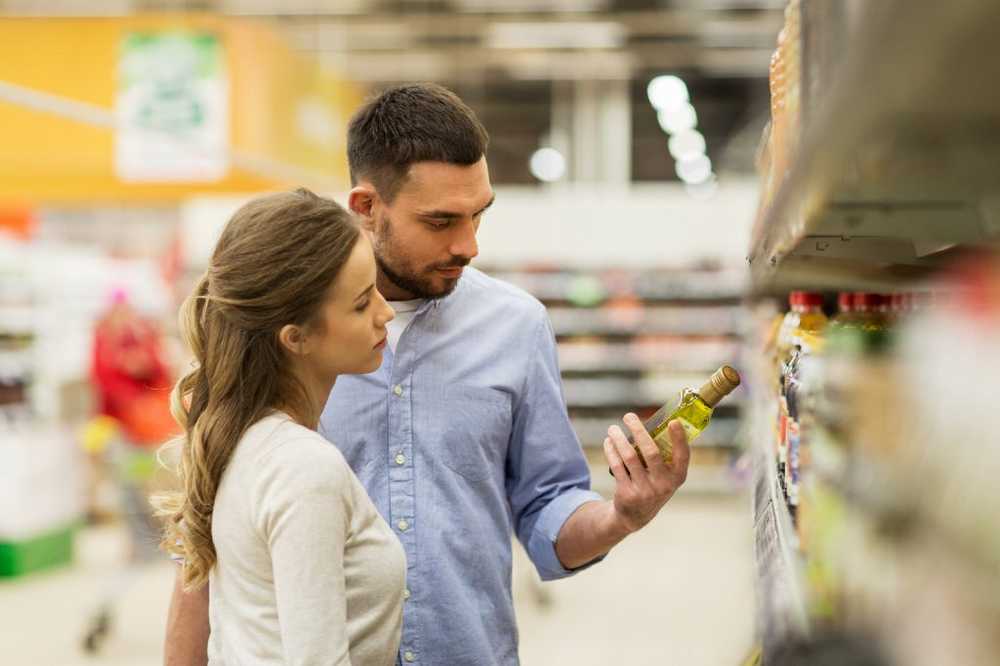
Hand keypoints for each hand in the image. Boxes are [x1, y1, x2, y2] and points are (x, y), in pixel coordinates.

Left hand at [603, 413, 689, 533]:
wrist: (636, 515)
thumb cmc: (653, 485)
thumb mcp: (665, 476)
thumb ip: (663, 456)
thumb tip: (649, 424)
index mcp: (677, 477)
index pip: (682, 456)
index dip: (680, 439)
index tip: (673, 421)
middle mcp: (663, 485)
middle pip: (651, 452)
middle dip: (638, 430)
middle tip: (628, 416)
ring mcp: (645, 490)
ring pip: (629, 457)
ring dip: (619, 439)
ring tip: (613, 428)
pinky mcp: (627, 493)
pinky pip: (617, 466)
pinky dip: (611, 451)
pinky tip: (608, 442)